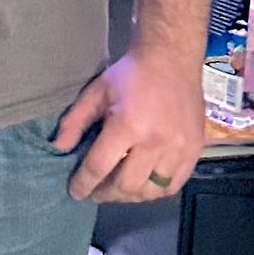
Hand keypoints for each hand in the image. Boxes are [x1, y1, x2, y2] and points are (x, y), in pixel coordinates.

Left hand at [54, 48, 203, 202]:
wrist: (171, 58)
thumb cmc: (131, 74)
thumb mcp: (97, 91)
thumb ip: (75, 120)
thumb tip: (59, 148)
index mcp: (127, 124)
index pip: (99, 167)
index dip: (83, 183)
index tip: (76, 191)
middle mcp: (155, 141)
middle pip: (125, 186)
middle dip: (105, 193)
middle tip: (96, 190)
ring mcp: (178, 149)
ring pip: (150, 192)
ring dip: (130, 196)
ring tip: (118, 189)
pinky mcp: (194, 151)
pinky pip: (173, 186)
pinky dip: (155, 191)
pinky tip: (143, 184)